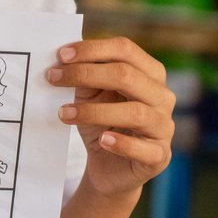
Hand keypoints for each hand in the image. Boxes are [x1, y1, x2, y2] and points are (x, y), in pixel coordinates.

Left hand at [48, 37, 174, 197]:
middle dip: (86, 74)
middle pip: (127, 76)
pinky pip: (144, 149)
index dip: (93, 49)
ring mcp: (164, 126)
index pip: (125, 50)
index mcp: (149, 73)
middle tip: (53, 78)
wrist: (109, 167)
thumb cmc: (101, 123)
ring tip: (64, 113)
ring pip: (135, 112)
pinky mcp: (159, 156)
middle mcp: (162, 96)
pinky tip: (103, 140)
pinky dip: (122, 144)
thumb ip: (85, 77)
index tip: (61, 55)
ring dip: (95, 112)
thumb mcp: (90, 96)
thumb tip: (65, 59)